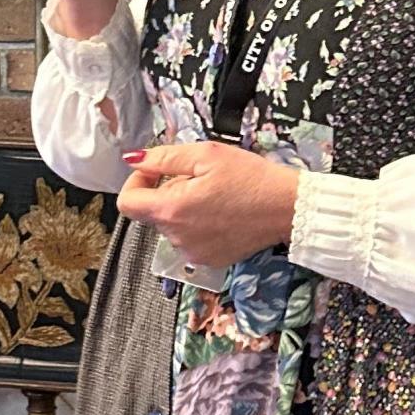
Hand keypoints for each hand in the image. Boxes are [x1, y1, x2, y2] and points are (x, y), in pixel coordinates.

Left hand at [116, 142, 301, 267]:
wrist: (287, 208)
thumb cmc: (252, 179)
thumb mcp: (206, 155)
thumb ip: (163, 158)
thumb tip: (134, 160)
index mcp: (172, 210)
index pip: (127, 202)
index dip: (136, 181)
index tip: (155, 172)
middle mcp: (177, 238)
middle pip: (152, 212)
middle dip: (167, 192)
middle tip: (200, 179)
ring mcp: (193, 253)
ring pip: (172, 226)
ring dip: (183, 209)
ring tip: (215, 196)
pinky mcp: (209, 260)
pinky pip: (190, 240)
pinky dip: (198, 226)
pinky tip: (222, 213)